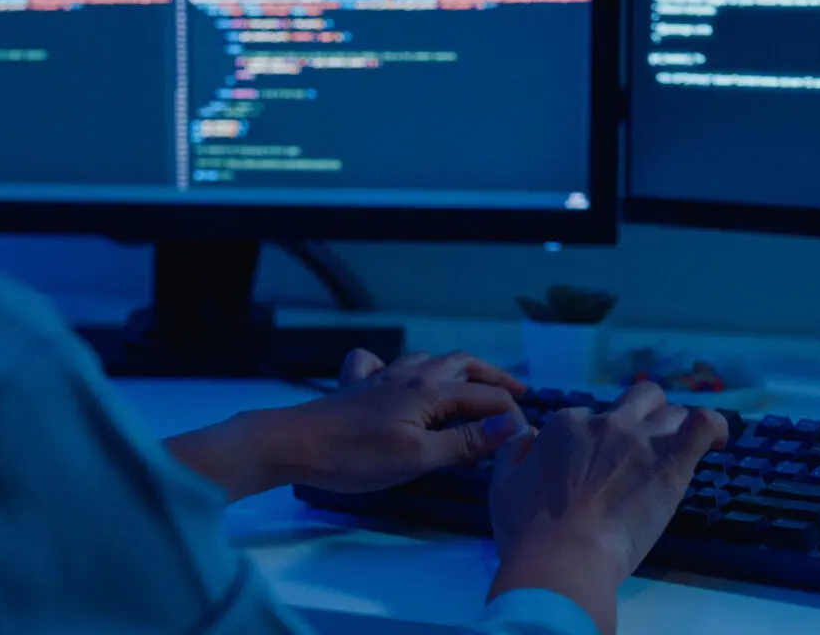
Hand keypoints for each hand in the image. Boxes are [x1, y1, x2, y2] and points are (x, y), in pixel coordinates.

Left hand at [280, 350, 532, 493]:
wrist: (294, 444)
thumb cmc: (355, 457)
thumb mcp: (417, 457)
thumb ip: (466, 441)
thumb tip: (512, 426)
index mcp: (429, 391)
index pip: (486, 397)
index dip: (511, 416)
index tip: (525, 436)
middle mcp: (409, 375)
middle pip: (462, 365)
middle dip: (492, 378)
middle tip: (517, 394)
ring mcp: (381, 376)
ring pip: (428, 361)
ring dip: (456, 370)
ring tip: (471, 385)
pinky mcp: (356, 386)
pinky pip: (381, 364)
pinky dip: (397, 367)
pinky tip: (392, 375)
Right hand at [487, 383, 728, 634]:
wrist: (563, 557)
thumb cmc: (528, 528)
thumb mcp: (501, 483)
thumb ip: (514, 452)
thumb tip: (530, 436)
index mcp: (566, 425)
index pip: (587, 417)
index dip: (592, 441)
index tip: (593, 467)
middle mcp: (606, 423)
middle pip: (637, 399)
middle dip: (642, 414)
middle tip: (640, 447)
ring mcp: (641, 439)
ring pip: (671, 411)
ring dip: (674, 427)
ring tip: (674, 452)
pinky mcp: (672, 461)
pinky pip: (704, 424)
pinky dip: (712, 426)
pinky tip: (715, 439)